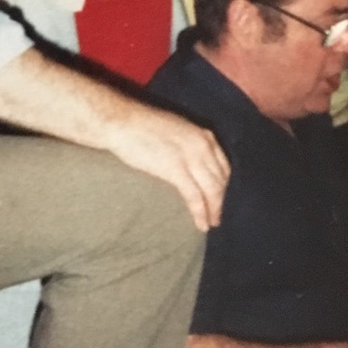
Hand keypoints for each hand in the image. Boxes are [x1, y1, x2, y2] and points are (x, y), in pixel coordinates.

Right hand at [105, 105, 229, 229]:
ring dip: (214, 210)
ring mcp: (191, 158)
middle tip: (218, 216)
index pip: (223, 166)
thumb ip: (188, 145)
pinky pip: (195, 197)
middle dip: (222, 200)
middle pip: (221, 179)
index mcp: (203, 135)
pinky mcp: (177, 170)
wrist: (122, 122)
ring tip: (212, 224)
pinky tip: (201, 225)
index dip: (224, 184)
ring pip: (212, 190)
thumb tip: (190, 162)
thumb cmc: (141, 125)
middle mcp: (203, 146)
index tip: (221, 197)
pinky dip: (200, 213)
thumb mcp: (175, 131)